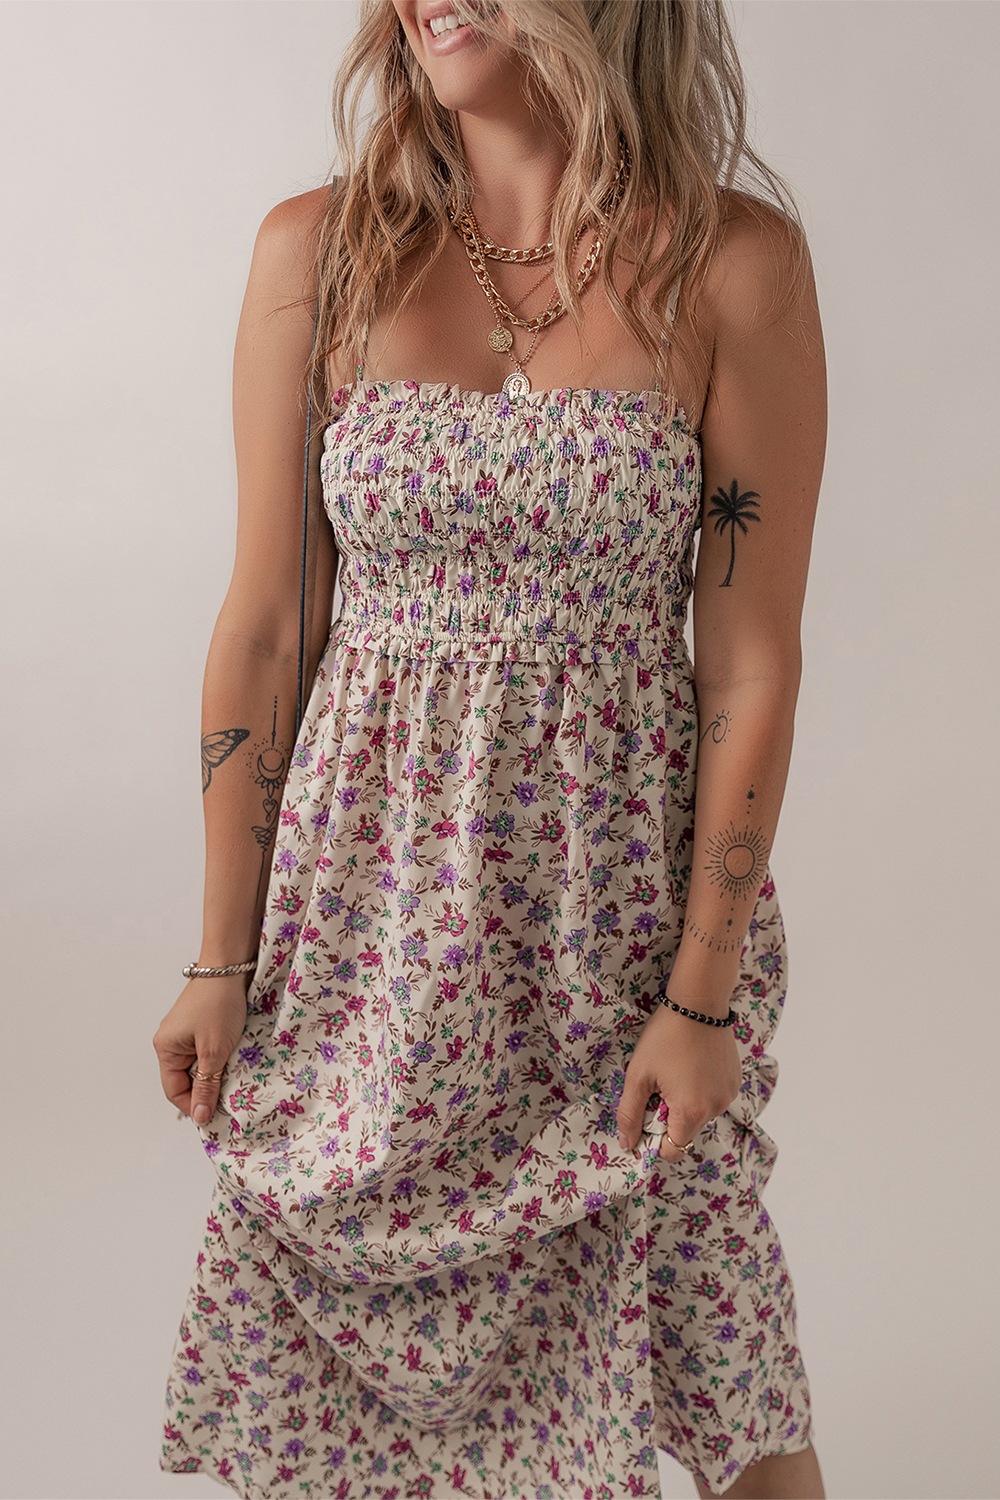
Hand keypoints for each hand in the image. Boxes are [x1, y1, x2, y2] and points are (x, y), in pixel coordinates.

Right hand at [152, 976, 248, 1124]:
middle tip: (229, 1093)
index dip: (194, 1105)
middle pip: (186, 1079)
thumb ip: (207, 1085)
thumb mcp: (214, 1051)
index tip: (215, 1115)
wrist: (229, 968)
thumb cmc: (218, 1005)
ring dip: (215, 1071)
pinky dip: (219, 1057)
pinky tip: (233, 1056)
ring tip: (232, 1071)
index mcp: (165, 1048)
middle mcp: (170, 1041)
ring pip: (199, 1065)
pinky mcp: (199, 1025)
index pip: (174, 1091)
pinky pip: (206, 1051)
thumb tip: (200, 1116)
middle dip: (207, 1087)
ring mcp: (185, 1033)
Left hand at [616, 1002, 742, 1161]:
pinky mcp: (735, 1081)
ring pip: (701, 1116)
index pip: (672, 1150)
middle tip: (659, 1087)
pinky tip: (692, 1066)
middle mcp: (715, 1108)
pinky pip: (714, 1099)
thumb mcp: (639, 1074)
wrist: (698, 1003)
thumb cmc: (664, 1036)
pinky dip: (701, 1092)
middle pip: (687, 1133)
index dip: (655, 1139)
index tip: (647, 1114)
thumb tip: (627, 1144)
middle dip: (669, 1119)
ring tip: (677, 1072)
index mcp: (690, 1111)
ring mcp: (729, 1095)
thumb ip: (630, 1113)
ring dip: (686, 1105)